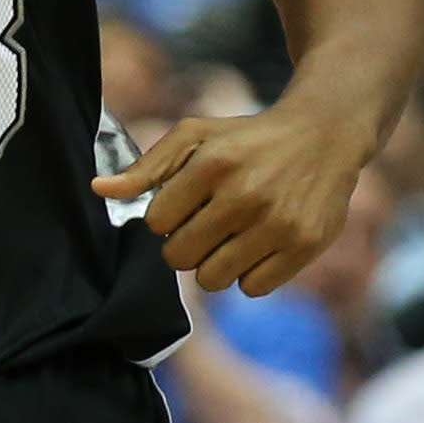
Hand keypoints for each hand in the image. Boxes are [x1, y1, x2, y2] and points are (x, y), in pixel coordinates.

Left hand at [96, 101, 376, 296]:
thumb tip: (99, 190)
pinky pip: (252, 288)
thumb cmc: (246, 138)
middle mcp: (246, 195)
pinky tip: (258, 244)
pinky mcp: (304, 246)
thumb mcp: (195, 135)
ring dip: (214, 264)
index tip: (184, 206)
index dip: (165, 218)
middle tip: (205, 224)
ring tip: (230, 236)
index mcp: (213, 164)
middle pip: (179, 257)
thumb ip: (147, 166)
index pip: (157, 223)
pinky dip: (250, 273)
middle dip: (185, 244)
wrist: (324, 135)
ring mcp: (277, 223)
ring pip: (213, 280)